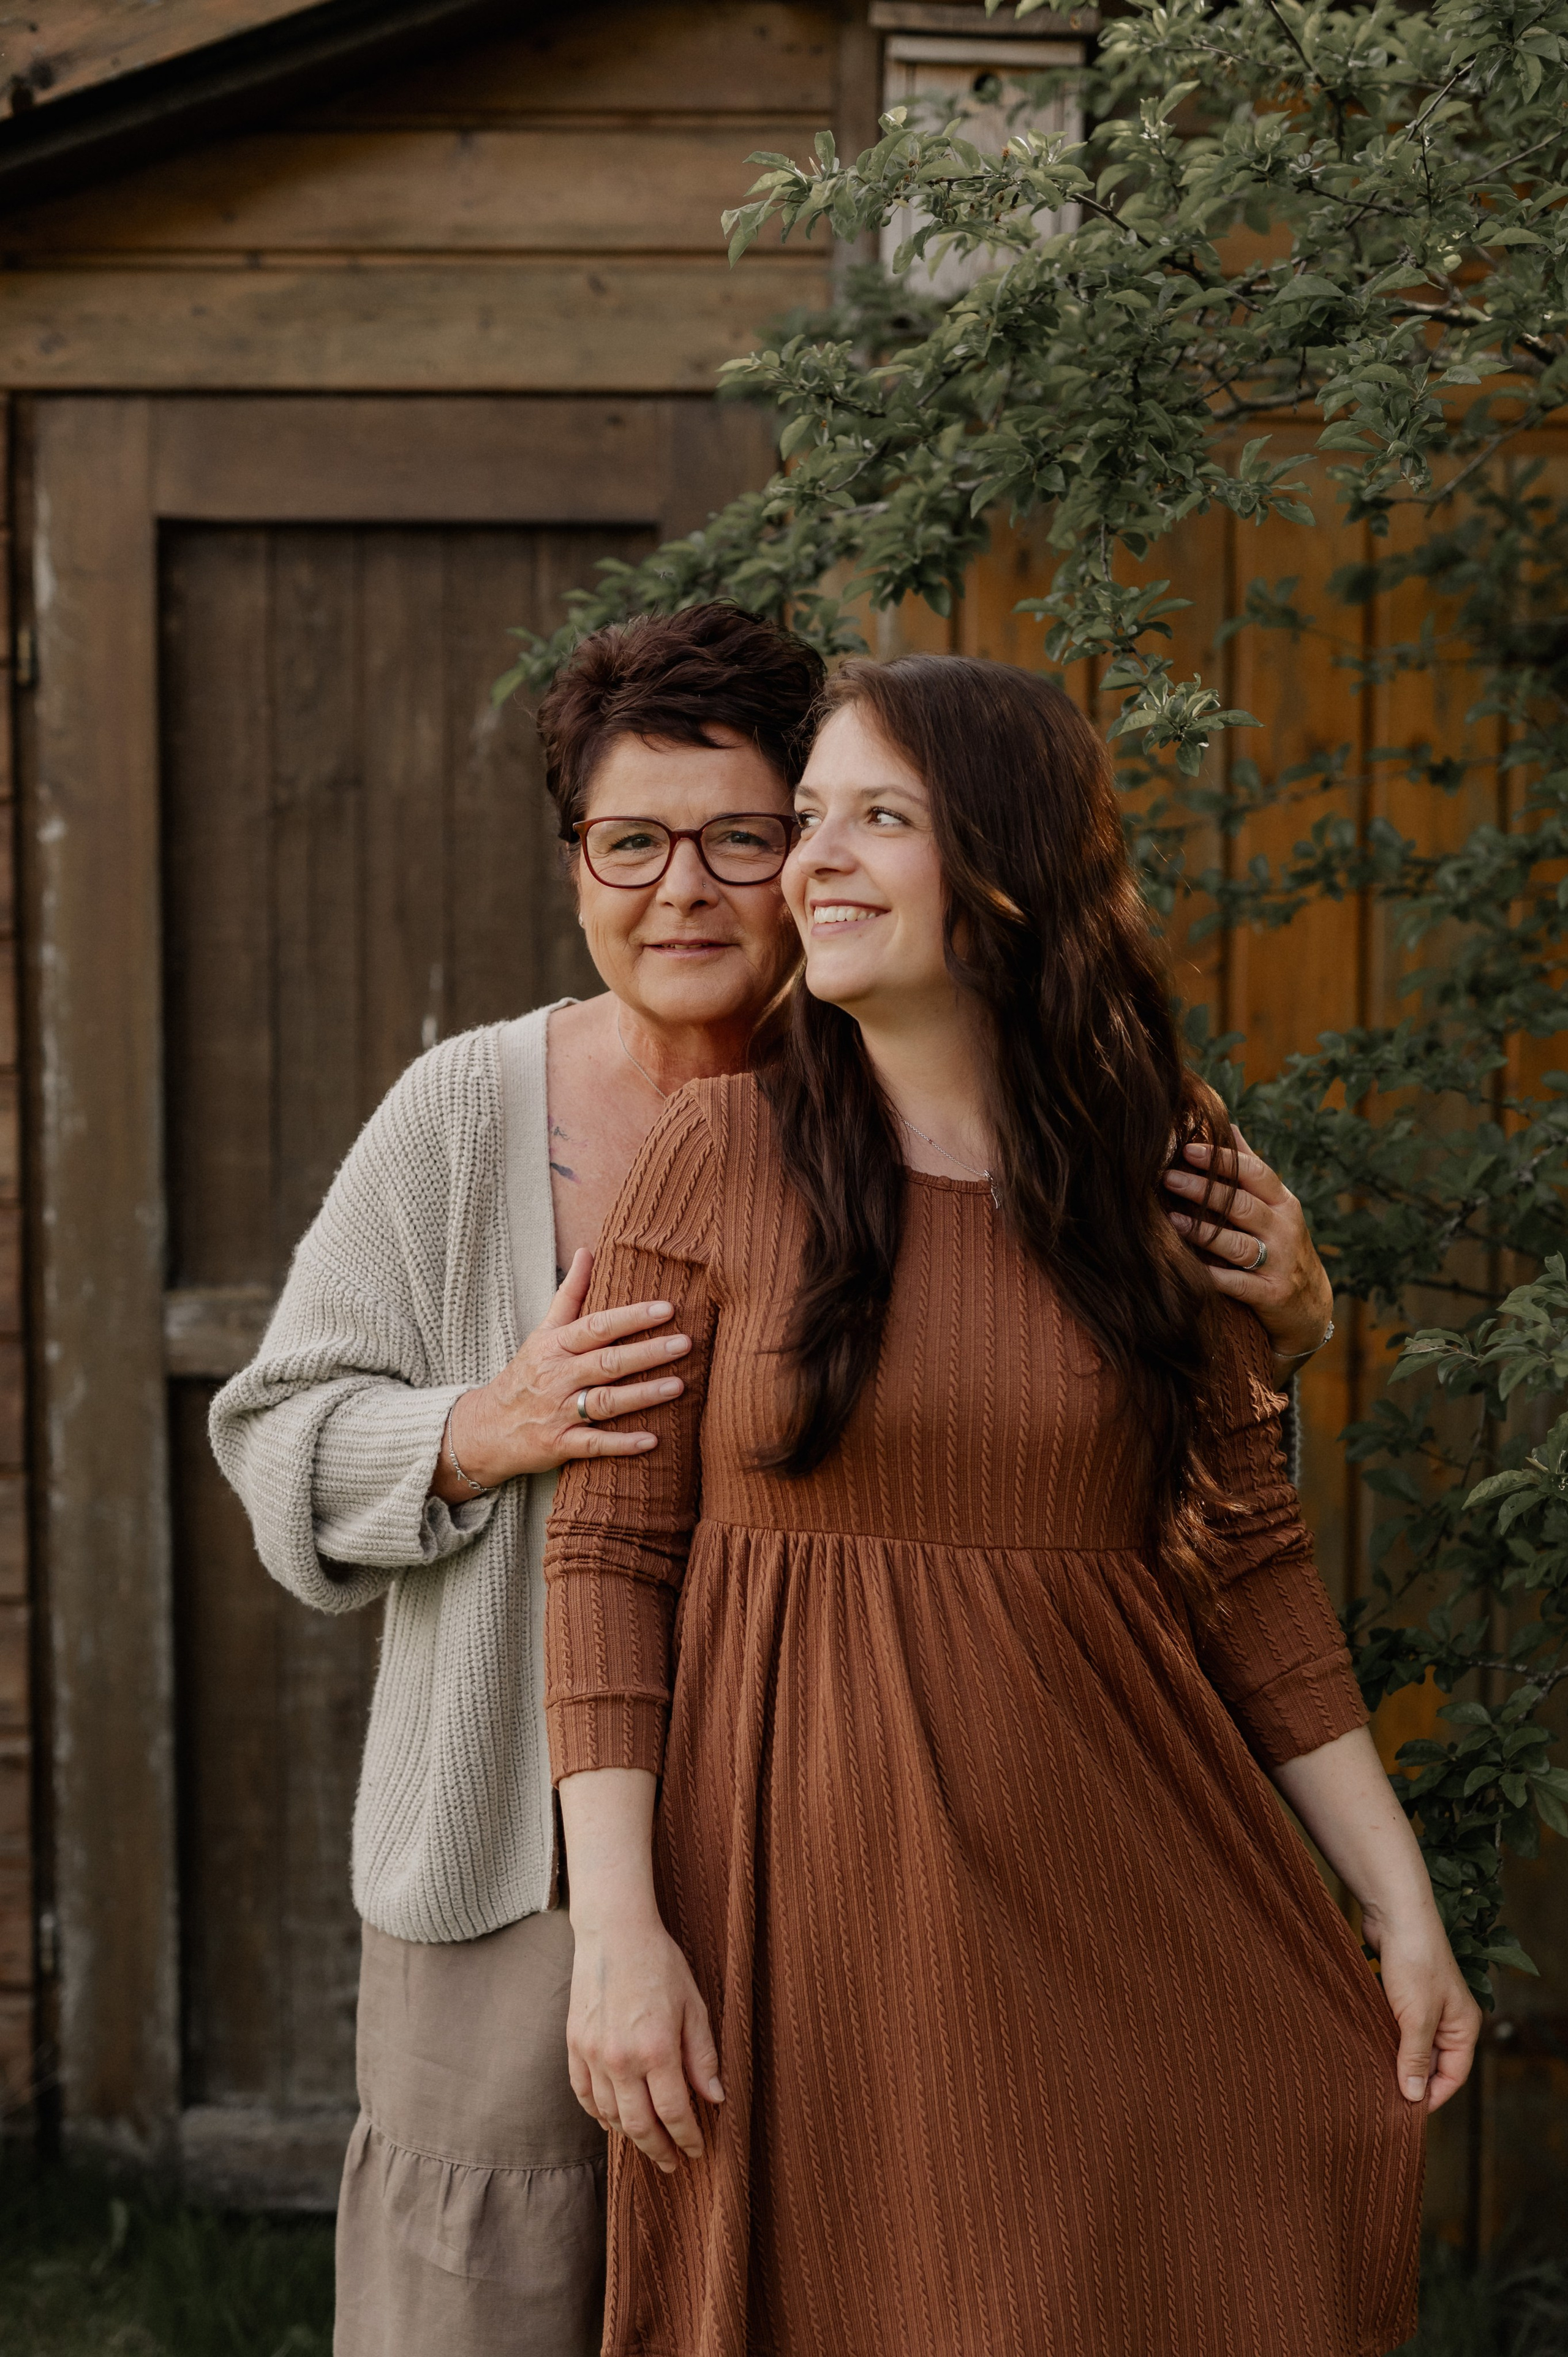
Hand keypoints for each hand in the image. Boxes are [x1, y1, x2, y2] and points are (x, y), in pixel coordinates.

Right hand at [429, 1249, 689, 1498]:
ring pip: (604, 1402)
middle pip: (606, 1362)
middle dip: (647, 1352)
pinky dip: (622, 1444)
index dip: (632, 1317)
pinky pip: (594, 1445)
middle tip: (686, 1343)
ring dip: (642, 1395)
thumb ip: (570, 1294)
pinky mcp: (560, 1446)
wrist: (486, 1428)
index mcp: (555, 1346)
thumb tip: (587, 1250)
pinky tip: (652, 1441)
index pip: (597, 1326)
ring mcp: (558, 1412)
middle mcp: (557, 1377)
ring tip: (679, 1386)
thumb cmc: (525, 1375)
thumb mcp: (542, 1333)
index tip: (666, 1308)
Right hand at [567, 1908, 723, 2171]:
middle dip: (659, 2150)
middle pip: (639, 2124)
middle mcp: (621, 2059)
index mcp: (656, 2049)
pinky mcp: (574, 2045)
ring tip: (648, 2143)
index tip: (697, 2151)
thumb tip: (715, 2098)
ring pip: (610, 2115)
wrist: (614, 1932)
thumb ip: (702, 2055)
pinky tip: (611, 2121)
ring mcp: (593, 2054)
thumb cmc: (660, 1964)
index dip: (688, 2137)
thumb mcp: (693, 2005)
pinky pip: (583, 2094)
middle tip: (673, 2163)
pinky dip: (598, 2114)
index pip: (674, 2112)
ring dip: (630, 2136)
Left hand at [1163, 1125, 1334, 1368]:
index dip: (1223, 1160)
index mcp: (1284, 1204)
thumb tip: (1228, 1125)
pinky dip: (1213, 1276)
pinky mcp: (1271, 1295)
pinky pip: (1237, 1284)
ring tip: (1171, 1220)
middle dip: (1205, 1190)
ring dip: (1203, 1232)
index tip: (1188, 1149)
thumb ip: (1251, 1169)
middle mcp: (1285, 1230)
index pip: (1255, 1173)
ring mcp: (1280, 1264)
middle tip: (1168, 1177)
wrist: (1311, 1309)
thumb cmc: (1282, 1248)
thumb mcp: (1276, 1208)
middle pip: (1243, 1205)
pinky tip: (1188, 1267)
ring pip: (1238, 1244)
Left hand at [1360, 1903, 1481, 2113]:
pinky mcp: (1400, 1994)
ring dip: (1392, 2058)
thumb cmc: (1414, 1960)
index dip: (1432, 2096)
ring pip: (1409, 2044)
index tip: (1406, 2113)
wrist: (1393, 1913)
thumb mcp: (1416, 2016)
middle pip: (1431, 2062)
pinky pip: (1394, 2026)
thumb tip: (1413, 2096)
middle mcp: (1447, 2019)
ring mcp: (1424, 2006)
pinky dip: (1382, 2037)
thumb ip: (1414, 2056)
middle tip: (1383, 2099)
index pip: (1453, 2075)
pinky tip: (1364, 2047)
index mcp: (1463, 2027)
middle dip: (1409, 2078)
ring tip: (1371, 2077)